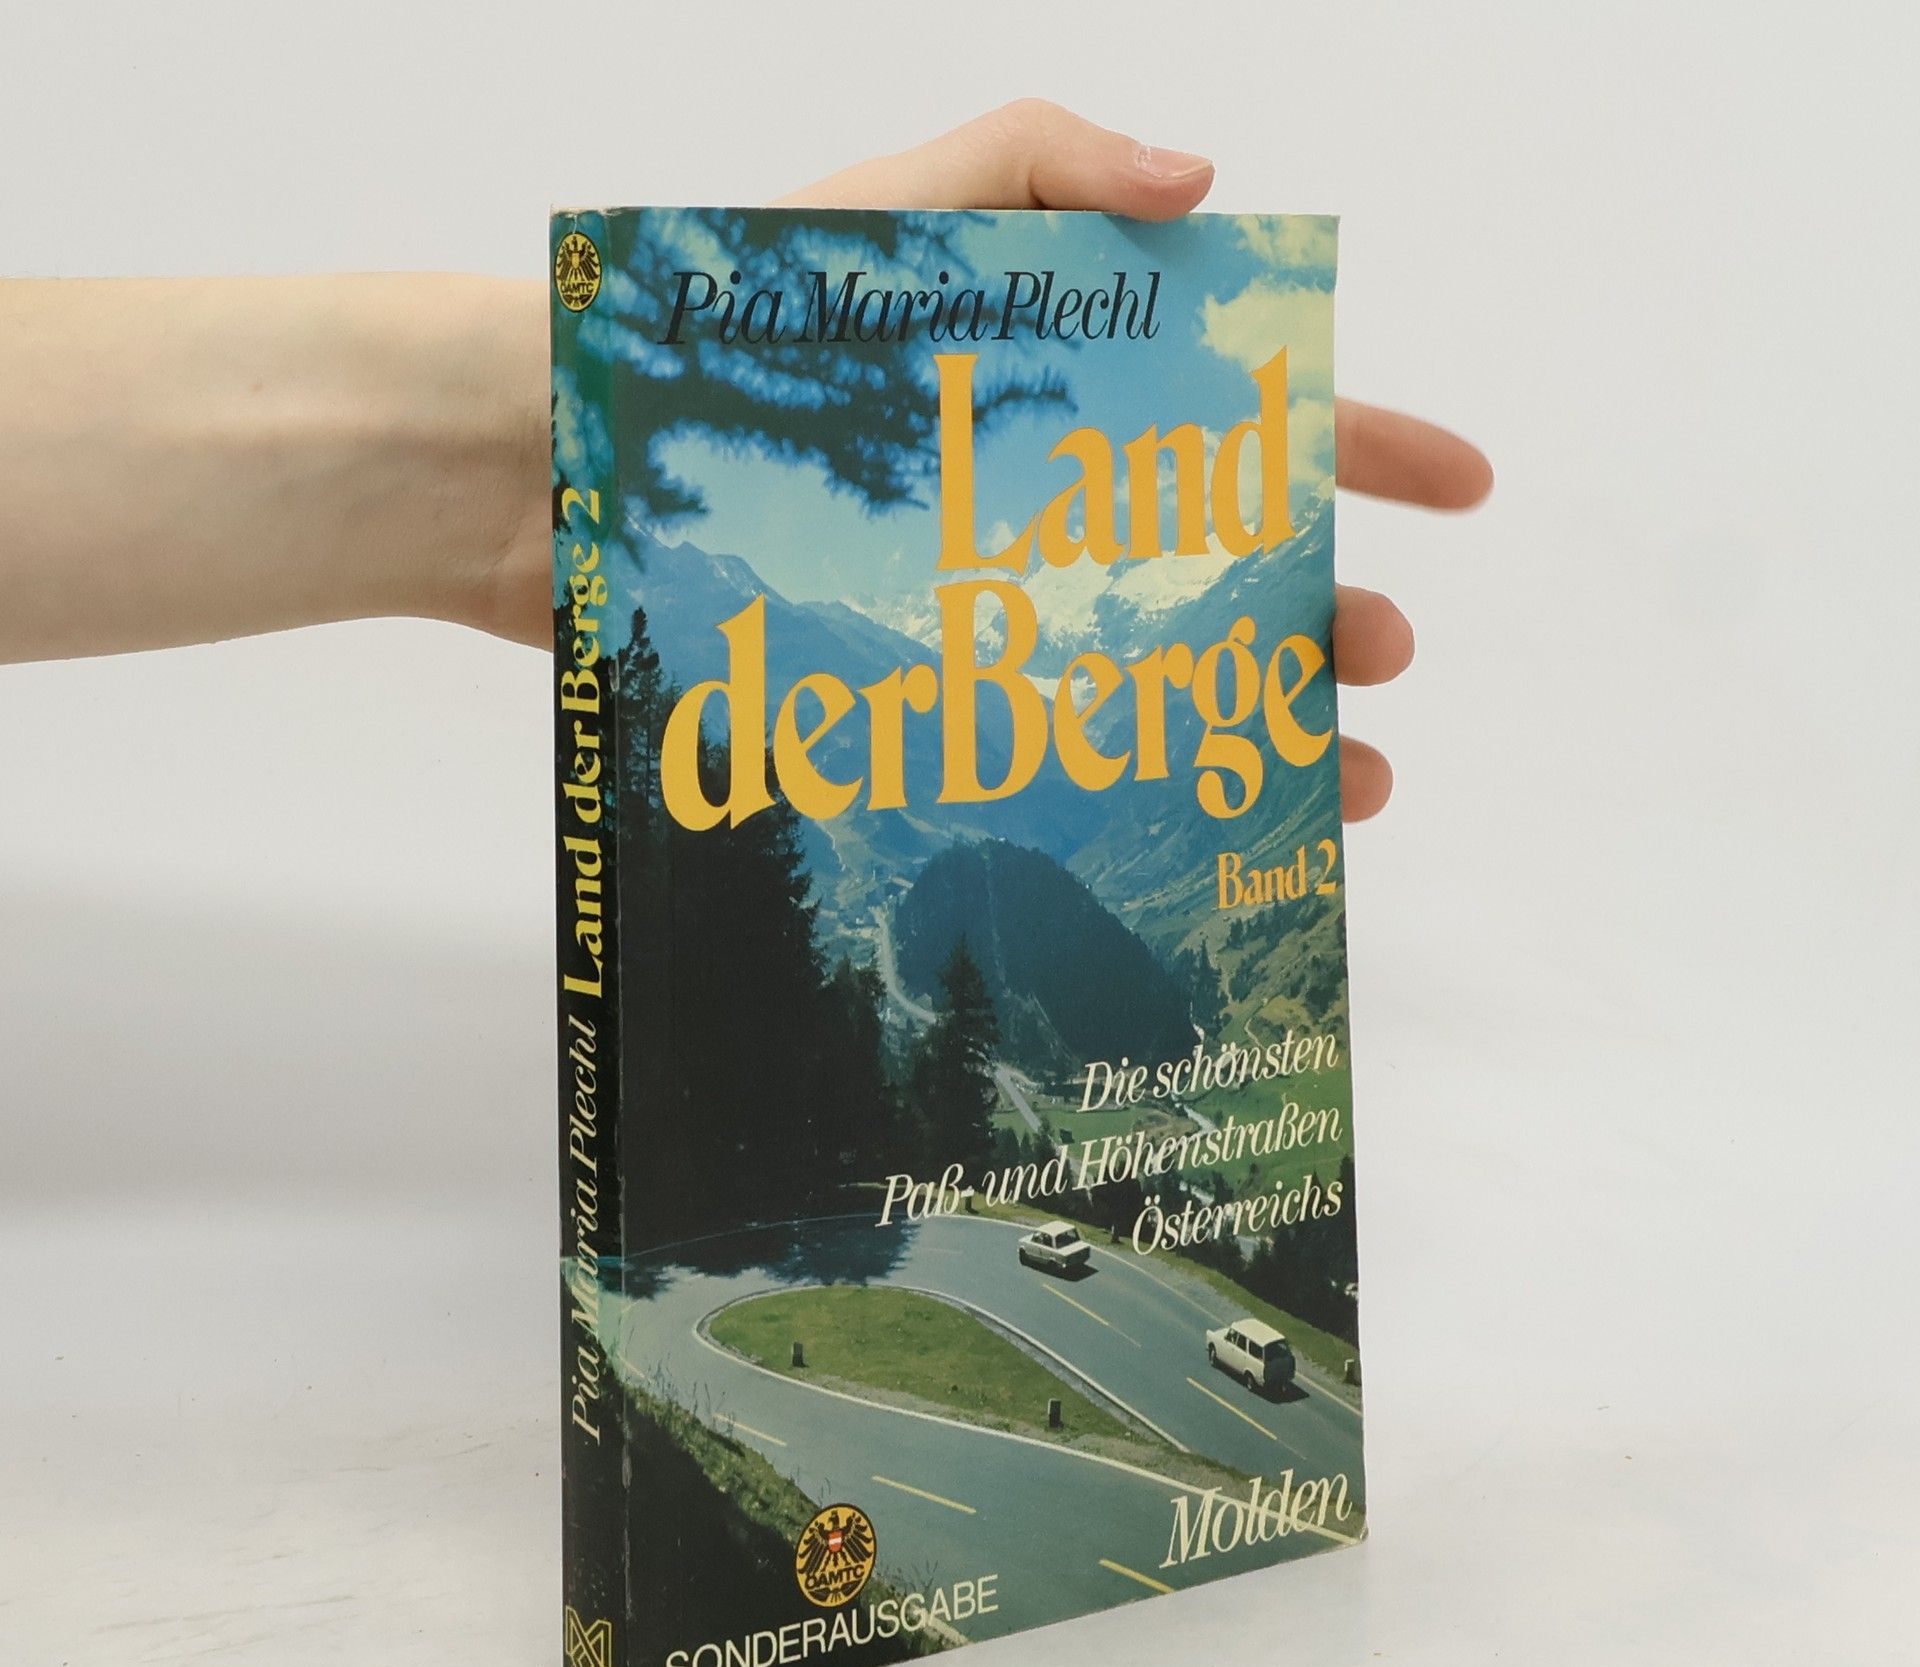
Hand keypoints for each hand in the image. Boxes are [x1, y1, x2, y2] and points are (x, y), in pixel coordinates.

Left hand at [780, 100, 1494, 821]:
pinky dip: (1146, 787)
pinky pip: (1068, 745)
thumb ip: (1044, 162)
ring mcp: (1003, 606)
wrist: (589, 446)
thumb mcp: (904, 203)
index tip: (1463, 487)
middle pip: (1232, 564)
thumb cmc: (741, 318)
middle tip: (1380, 649)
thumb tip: (1206, 181)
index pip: (1254, 415)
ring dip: (1270, 722)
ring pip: (1171, 673)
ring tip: (1344, 777)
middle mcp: (1060, 511)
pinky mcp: (935, 687)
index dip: (1370, 443)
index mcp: (1080, 394)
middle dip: (1330, 607)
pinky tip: (1198, 825)